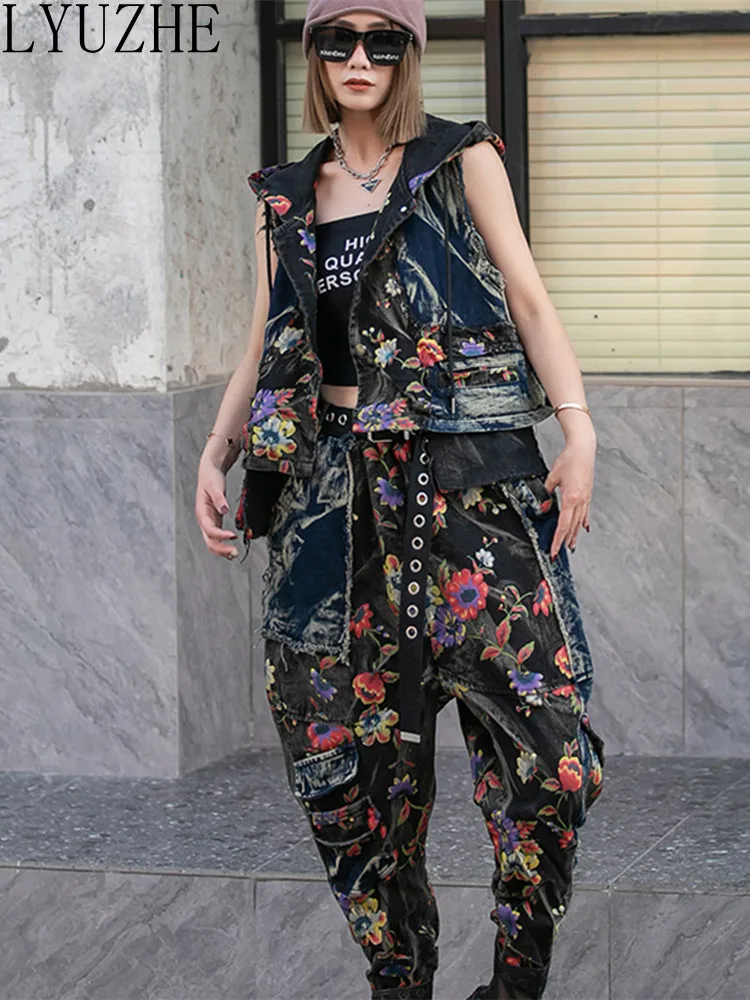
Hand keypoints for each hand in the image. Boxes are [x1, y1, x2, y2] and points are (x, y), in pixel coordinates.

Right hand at [195, 454, 238, 559]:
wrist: (209, 471)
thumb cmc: (210, 477)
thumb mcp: (214, 485)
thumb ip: (219, 498)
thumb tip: (224, 509)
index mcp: (201, 512)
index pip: (209, 529)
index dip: (220, 535)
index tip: (232, 536)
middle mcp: (204, 519)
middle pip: (209, 540)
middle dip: (220, 549)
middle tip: (234, 553)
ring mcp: (209, 521)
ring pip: (212, 541)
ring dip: (222, 549)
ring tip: (234, 554)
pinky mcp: (215, 521)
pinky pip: (217, 537)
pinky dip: (223, 544)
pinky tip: (230, 550)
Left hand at [544, 433, 595, 559]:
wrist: (583, 449)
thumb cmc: (569, 460)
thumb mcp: (552, 477)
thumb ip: (546, 494)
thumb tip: (543, 507)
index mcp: (570, 498)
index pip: (562, 525)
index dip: (557, 539)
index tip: (554, 550)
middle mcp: (580, 501)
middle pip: (571, 526)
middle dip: (564, 541)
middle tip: (559, 553)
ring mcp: (585, 498)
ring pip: (579, 522)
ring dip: (574, 535)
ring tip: (571, 546)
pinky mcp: (588, 495)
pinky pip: (585, 513)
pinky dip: (582, 522)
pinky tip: (583, 529)